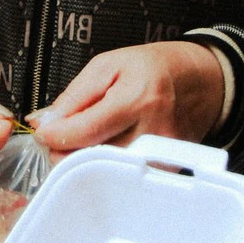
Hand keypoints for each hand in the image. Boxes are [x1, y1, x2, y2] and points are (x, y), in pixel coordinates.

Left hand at [31, 43, 225, 153]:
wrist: (199, 80)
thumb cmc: (153, 68)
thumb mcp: (107, 65)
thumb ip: (73, 97)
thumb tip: (44, 123)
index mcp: (138, 97)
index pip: (85, 131)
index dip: (56, 136)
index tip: (43, 133)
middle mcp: (154, 130)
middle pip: (94, 158)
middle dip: (67, 151)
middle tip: (61, 138)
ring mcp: (164, 155)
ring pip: (107, 172)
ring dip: (85, 161)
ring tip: (83, 141)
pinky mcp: (168, 170)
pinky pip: (125, 176)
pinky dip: (107, 166)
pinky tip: (105, 149)